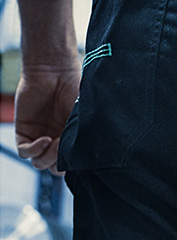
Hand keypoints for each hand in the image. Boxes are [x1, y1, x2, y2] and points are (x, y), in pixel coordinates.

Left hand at [13, 0, 79, 175]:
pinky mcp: (23, 129)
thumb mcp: (86, 116)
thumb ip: (86, 136)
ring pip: (38, 163)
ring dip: (47, 158)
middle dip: (60, 163)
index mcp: (71, 138)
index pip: (70, 164)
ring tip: (55, 142)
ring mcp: (38, 135)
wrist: (54, 71)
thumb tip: (90, 157)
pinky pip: (24, 151)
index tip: (80, 154)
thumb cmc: (74, 89)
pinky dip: (34, 150)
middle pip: (53, 168)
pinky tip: (44, 139)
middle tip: (66, 147)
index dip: (75, 165)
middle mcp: (55, 139)